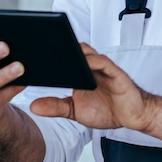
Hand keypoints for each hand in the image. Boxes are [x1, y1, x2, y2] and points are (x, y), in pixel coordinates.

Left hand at [29, 43, 152, 131]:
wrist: (133, 116)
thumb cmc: (108, 110)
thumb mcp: (75, 111)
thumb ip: (56, 107)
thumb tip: (33, 106)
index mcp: (80, 74)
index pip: (62, 59)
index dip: (47, 55)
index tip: (29, 54)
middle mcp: (91, 67)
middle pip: (72, 51)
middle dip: (57, 47)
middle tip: (39, 45)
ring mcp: (103, 68)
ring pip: (86, 52)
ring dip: (72, 50)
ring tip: (57, 49)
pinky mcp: (115, 72)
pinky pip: (103, 62)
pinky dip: (92, 60)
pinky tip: (82, 62)